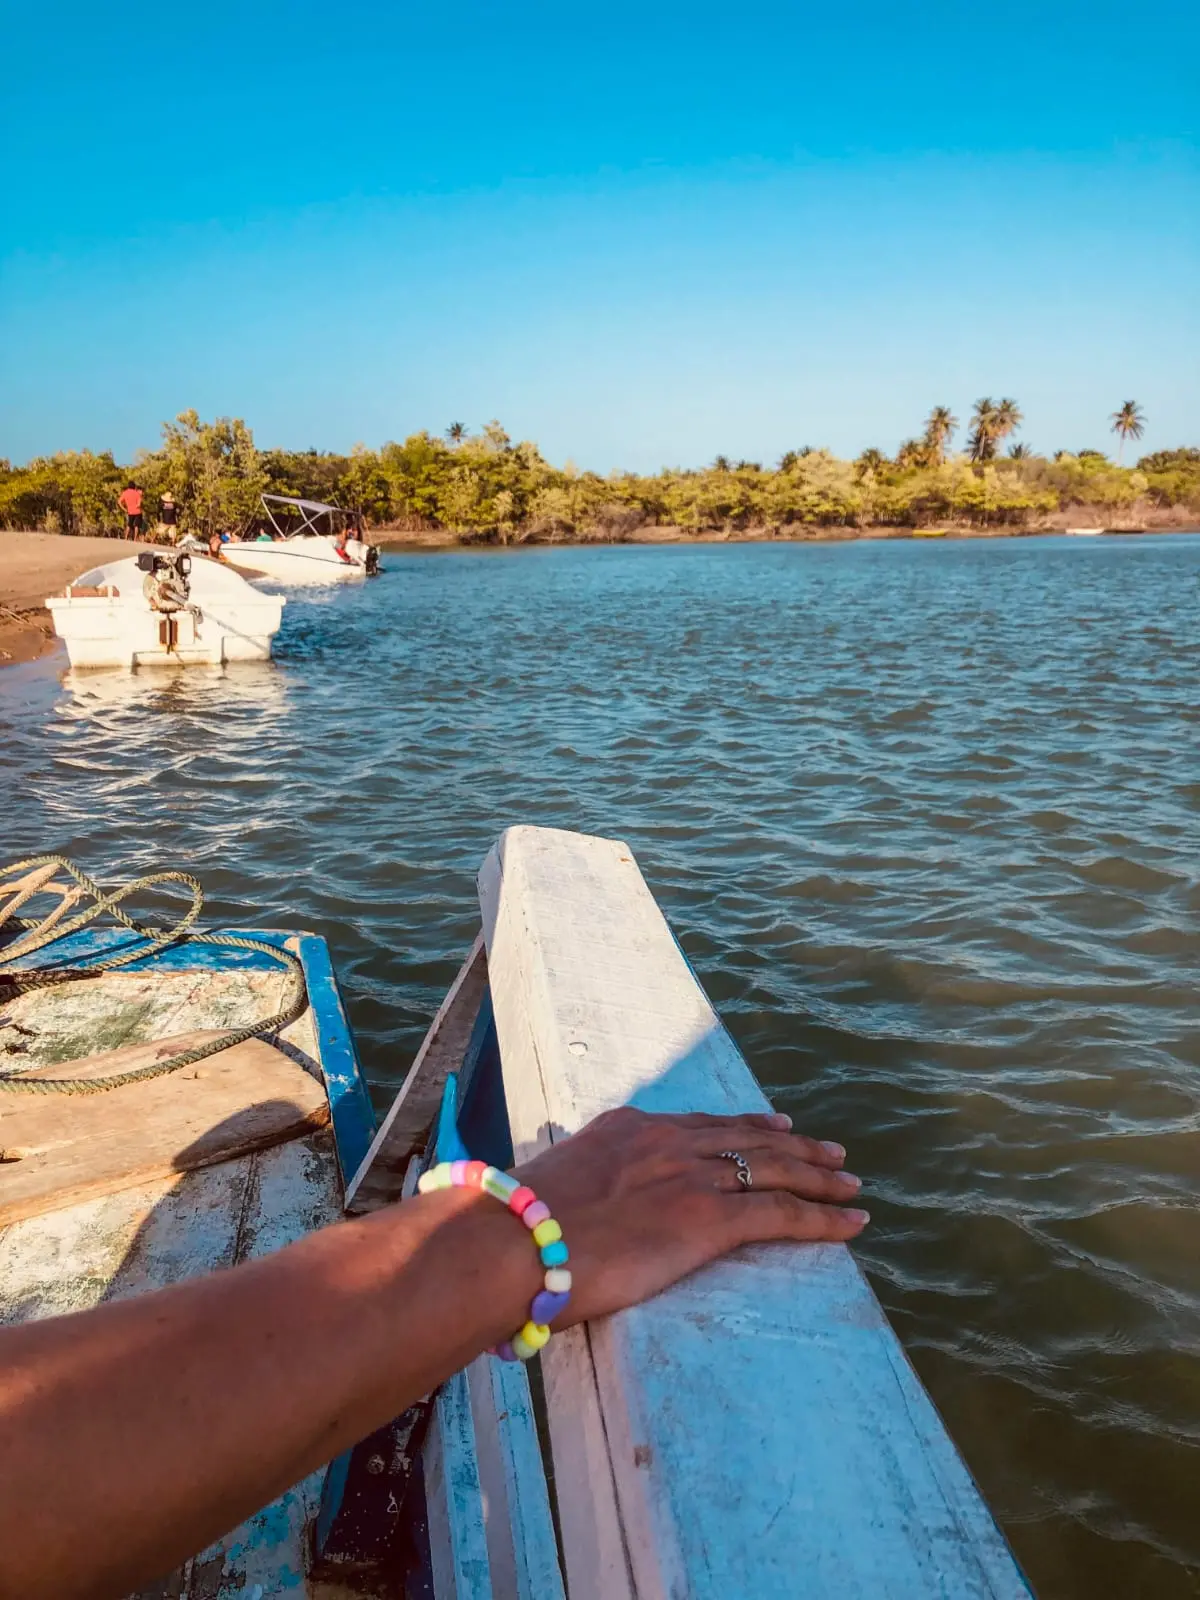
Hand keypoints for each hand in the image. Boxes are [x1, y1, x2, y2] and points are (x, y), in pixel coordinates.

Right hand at [514, 1107, 867, 1327]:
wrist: (509, 1242)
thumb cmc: (509, 1230)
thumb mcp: (547, 1188)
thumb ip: (577, 1191)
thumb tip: (566, 1217)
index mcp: (627, 1128)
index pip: (701, 1124)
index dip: (743, 1127)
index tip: (772, 1129)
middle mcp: (666, 1141)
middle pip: (748, 1139)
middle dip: (795, 1147)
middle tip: (829, 1152)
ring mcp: (690, 1177)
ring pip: (776, 1170)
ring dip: (820, 1177)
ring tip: (850, 1182)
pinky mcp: (707, 1220)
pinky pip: (782, 1215)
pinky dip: (824, 1218)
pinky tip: (852, 1223)